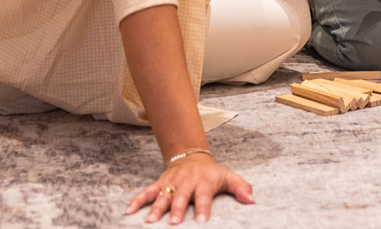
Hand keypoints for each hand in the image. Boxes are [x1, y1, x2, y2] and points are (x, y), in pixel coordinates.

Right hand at [125, 153, 252, 223]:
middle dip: (177, 209)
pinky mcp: (159, 184)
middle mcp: (186, 182)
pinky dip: (137, 200)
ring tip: (150, 221)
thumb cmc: (212, 173)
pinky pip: (147, 192)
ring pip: (162, 195)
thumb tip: (252, 201)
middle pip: (181, 197)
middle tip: (174, 223)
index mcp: (204, 182)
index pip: (204, 197)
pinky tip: (128, 211)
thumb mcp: (228, 176)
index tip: (201, 222)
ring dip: (156, 208)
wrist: (191, 158)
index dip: (203, 209)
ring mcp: (171, 183)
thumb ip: (241, 188)